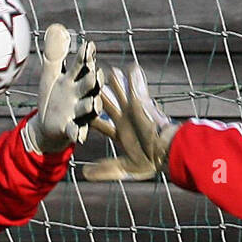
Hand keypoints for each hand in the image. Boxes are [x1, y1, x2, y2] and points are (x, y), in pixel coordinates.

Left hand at [21, 23, 101, 153]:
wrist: (46, 126)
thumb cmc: (52, 97)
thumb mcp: (50, 74)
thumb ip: (55, 53)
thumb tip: (57, 27)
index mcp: (74, 80)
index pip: (82, 66)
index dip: (85, 57)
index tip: (88, 46)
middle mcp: (79, 95)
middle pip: (89, 86)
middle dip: (93, 81)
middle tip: (96, 74)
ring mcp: (77, 113)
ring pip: (87, 108)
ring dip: (91, 105)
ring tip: (93, 103)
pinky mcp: (71, 129)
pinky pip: (76, 131)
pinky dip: (77, 132)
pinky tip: (79, 135)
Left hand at [84, 63, 179, 181]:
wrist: (166, 152)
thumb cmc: (148, 160)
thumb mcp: (122, 168)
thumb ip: (104, 169)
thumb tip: (84, 174)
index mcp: (120, 134)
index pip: (99, 123)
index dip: (89, 118)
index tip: (76, 112)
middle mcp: (126, 120)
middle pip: (108, 104)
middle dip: (98, 94)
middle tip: (86, 83)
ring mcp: (135, 110)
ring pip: (121, 93)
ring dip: (115, 82)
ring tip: (106, 69)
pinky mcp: (144, 103)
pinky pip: (139, 87)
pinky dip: (136, 78)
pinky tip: (132, 67)